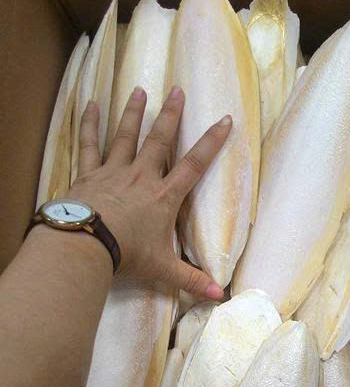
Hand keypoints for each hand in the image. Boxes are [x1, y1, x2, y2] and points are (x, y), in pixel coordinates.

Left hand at [68, 85, 230, 299]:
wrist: (88, 244)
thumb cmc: (128, 254)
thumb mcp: (163, 269)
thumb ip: (191, 279)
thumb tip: (220, 296)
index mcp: (164, 196)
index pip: (194, 165)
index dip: (211, 142)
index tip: (224, 120)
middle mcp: (142, 176)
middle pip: (159, 140)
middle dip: (170, 115)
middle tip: (176, 90)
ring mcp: (114, 171)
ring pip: (126, 135)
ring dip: (134, 112)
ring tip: (140, 90)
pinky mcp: (89, 172)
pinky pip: (90, 144)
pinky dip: (89, 124)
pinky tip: (89, 105)